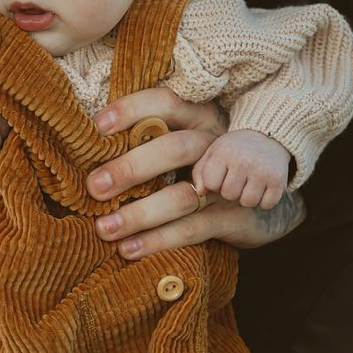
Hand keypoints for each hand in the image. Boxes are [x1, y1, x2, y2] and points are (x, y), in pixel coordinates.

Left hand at [87, 88, 305, 257]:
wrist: (264, 201)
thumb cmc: (203, 165)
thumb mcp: (183, 141)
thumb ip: (149, 134)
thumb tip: (87, 142)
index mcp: (198, 118)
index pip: (166, 102)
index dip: (132, 109)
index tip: (97, 125)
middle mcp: (215, 145)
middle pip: (175, 149)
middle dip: (131, 167)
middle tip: (94, 186)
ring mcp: (227, 183)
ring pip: (183, 195)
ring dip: (140, 214)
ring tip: (104, 228)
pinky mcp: (233, 216)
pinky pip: (193, 229)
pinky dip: (158, 240)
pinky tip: (128, 249)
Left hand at [192, 128, 290, 209]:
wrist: (268, 136)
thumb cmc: (235, 149)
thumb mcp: (214, 152)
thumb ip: (200, 171)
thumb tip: (200, 192)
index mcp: (224, 152)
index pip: (211, 183)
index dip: (214, 183)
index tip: (221, 175)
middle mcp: (243, 161)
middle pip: (229, 195)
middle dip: (231, 190)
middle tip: (238, 177)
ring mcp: (262, 171)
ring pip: (248, 202)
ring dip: (247, 196)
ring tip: (249, 182)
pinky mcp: (279, 180)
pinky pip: (267, 204)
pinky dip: (264, 200)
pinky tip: (262, 186)